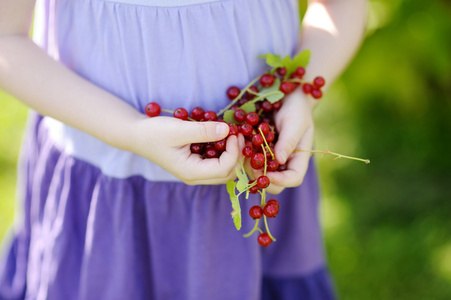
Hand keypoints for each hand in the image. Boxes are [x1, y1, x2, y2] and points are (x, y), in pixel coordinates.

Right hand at [128, 116, 244, 184]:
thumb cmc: (155, 133)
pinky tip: (225, 137)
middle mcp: (196, 176)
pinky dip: (226, 152)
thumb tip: (227, 129)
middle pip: (229, 174)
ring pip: (225, 170)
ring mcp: (196, 172)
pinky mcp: (197, 165)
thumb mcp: (179, 129)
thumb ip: (203, 131)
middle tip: (239, 133)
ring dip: (234, 154)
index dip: (234, 151)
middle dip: (238, 155)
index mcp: (191, 172)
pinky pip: (218, 163)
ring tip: (234, 134)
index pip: (224, 169)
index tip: (233, 132)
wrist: (138, 135)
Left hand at [245, 89, 314, 193]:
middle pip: (276, 183)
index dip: (281, 181)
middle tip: (252, 165)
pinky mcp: (259, 151)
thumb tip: (279, 161)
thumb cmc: (296, 108)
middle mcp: (285, 162)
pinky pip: (251, 161)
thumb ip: (288, 141)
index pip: (294, 178)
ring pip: (260, 174)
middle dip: (262, 177)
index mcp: (299, 157)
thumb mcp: (295, 122)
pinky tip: (240, 145)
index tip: (267, 175)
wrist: (287, 96)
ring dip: (250, 167)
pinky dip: (244, 157)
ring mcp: (271, 158)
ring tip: (244, 150)